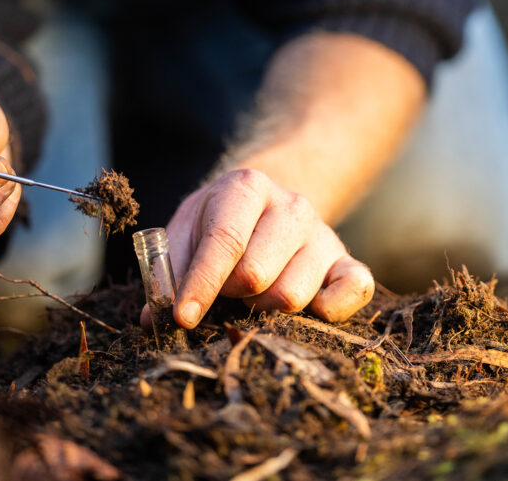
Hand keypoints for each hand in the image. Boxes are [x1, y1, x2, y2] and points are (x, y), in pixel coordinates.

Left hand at [162, 169, 374, 327]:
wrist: (267, 205)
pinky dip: (328, 310)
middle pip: (257, 274)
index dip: (201, 284)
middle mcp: (293, 206)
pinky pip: (354, 290)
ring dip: (263, 309)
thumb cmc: (218, 224)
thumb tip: (152, 319)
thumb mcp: (186, 232)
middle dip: (230, 295)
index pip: (225, 240)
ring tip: (253, 296)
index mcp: (246, 188)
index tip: (182, 317)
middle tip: (225, 291)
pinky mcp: (348, 262)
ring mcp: (324, 234)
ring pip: (291, 296)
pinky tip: (305, 310)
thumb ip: (167, 272)